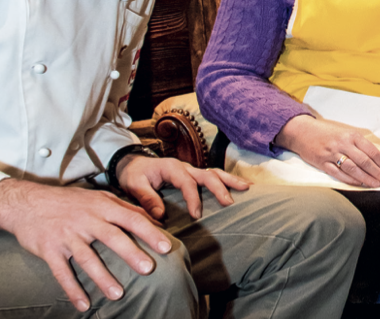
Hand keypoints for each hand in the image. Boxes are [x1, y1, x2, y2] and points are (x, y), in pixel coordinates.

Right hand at [0, 179, 169, 311]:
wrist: (25, 203)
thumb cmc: (69, 201)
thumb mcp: (98, 198)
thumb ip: (126, 208)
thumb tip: (155, 220)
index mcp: (101, 207)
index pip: (130, 218)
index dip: (149, 232)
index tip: (165, 247)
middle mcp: (86, 221)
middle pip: (112, 237)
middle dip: (131, 253)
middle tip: (148, 269)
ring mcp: (67, 236)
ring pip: (87, 258)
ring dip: (102, 278)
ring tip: (118, 294)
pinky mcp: (49, 250)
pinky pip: (62, 273)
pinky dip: (72, 290)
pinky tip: (83, 305)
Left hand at [116, 154, 250, 220]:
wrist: (132, 164)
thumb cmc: (134, 175)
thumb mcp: (134, 186)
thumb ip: (146, 199)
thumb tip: (160, 215)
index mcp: (171, 167)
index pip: (187, 182)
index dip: (194, 199)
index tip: (197, 216)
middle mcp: (185, 167)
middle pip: (207, 174)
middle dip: (220, 187)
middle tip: (229, 202)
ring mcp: (191, 170)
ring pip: (215, 173)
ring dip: (230, 180)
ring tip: (247, 188)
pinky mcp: (194, 175)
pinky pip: (214, 176)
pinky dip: (228, 181)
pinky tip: (241, 187)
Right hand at [276, 115, 379, 187]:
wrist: (303, 132)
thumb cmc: (328, 133)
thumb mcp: (346, 133)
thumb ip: (359, 144)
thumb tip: (376, 160)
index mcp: (352, 135)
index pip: (372, 151)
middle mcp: (343, 144)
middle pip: (364, 161)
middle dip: (377, 173)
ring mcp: (332, 154)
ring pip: (353, 169)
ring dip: (366, 178)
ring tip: (375, 184)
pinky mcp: (322, 162)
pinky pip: (339, 174)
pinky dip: (350, 180)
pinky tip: (358, 184)